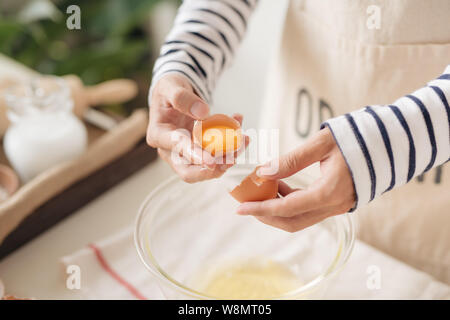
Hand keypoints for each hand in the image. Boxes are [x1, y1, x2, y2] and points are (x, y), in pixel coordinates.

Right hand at [147, 74, 245, 182]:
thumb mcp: (170, 86)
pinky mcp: (199, 153)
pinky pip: (217, 157)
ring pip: (206, 167)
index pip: (176, 148)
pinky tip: (243, 135)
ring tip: (243, 141)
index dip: (194, 156)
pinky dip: (231, 149)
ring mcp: (185, 154)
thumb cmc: (169, 90)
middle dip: (212, 170)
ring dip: (227, 159)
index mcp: (159, 135)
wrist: (175, 94)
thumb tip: (203, 113)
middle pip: (188, 172)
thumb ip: (182, 98)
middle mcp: (170, 150)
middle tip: (231, 160)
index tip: (211, 160)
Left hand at [236, 127, 354, 231]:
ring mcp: (337, 206)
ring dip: (277, 209)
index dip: (261, 209)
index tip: (240, 208)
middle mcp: (334, 205)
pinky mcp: (337, 202)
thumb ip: (290, 160)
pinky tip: (278, 187)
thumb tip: (262, 173)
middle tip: (246, 203)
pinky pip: (309, 210)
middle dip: (266, 215)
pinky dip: (290, 203)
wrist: (389, 142)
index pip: (287, 208)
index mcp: (329, 192)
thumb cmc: (356, 138)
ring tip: (259, 191)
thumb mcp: (321, 143)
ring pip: (300, 218)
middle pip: (292, 221)